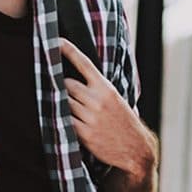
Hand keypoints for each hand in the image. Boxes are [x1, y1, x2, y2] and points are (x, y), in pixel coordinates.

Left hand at [58, 41, 155, 178]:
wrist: (136, 150)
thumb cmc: (125, 123)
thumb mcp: (117, 100)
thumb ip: (100, 89)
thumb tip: (78, 80)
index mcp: (107, 89)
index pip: (84, 64)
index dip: (68, 51)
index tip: (55, 41)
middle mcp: (98, 100)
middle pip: (67, 84)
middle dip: (63, 86)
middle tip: (64, 91)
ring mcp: (90, 117)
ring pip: (64, 101)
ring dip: (61, 103)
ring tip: (67, 107)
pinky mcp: (84, 133)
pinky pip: (64, 120)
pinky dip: (62, 118)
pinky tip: (64, 120)